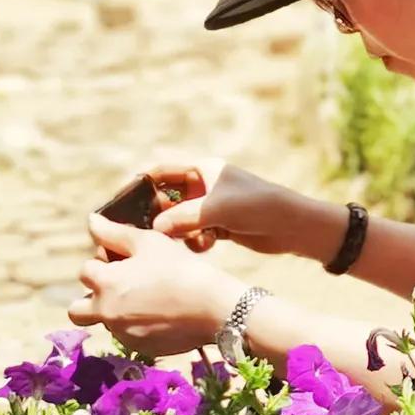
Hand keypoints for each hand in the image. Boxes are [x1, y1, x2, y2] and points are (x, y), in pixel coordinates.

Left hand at [69, 214, 243, 357]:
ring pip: (107, 323)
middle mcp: (107, 313)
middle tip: (117, 289)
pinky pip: (130, 337)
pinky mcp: (142, 349)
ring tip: (150, 299)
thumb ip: (114, 233)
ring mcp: (123, 334)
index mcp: (106, 283)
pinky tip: (164, 314)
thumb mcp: (149, 243)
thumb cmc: (181, 269)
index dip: (103, 263)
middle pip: (77, 310)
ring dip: (117, 311)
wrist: (214, 308)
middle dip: (91, 298)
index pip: (85, 271)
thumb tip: (91, 221)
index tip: (125, 260)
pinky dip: (140, 326)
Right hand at [143, 155, 299, 254]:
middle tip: (146, 234)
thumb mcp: (216, 209)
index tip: (121, 202)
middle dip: (157, 216)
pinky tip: (206, 245)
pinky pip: (194, 234)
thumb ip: (182, 218)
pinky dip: (194, 241)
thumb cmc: (257, 206)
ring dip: (177, 232)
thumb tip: (154, 229)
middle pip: (166, 198)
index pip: (160, 171)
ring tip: (184, 241)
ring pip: (179, 220)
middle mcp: (203, 185)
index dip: (139, 184)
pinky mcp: (219, 226)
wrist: (293, 226)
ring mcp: (211, 206)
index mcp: (202, 168)